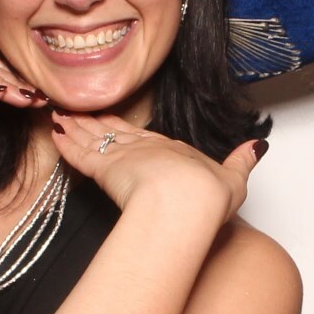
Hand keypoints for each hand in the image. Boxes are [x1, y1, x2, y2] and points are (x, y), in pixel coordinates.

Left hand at [50, 112, 262, 219]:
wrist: (186, 201)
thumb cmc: (207, 196)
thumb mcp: (233, 179)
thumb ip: (242, 162)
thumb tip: (258, 146)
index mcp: (173, 149)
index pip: (145, 136)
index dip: (128, 130)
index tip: (116, 123)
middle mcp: (145, 148)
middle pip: (116, 132)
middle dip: (97, 122)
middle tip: (80, 112)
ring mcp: (123, 157)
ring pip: (94, 138)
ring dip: (76, 127)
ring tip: (60, 116)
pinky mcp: (102, 169)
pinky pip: (79, 154)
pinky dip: (65, 142)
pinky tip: (55, 132)